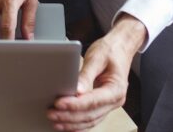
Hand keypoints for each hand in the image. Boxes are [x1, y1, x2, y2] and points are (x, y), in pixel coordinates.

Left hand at [47, 15, 145, 130]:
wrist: (120, 48)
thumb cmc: (111, 51)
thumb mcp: (97, 57)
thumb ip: (86, 74)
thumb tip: (76, 90)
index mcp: (117, 88)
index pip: (93, 101)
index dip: (74, 104)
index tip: (58, 103)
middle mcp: (115, 100)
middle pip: (90, 115)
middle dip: (69, 116)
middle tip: (51, 113)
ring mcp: (110, 105)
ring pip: (90, 120)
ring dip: (71, 123)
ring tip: (55, 120)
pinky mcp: (103, 105)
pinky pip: (90, 118)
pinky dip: (77, 124)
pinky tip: (66, 124)